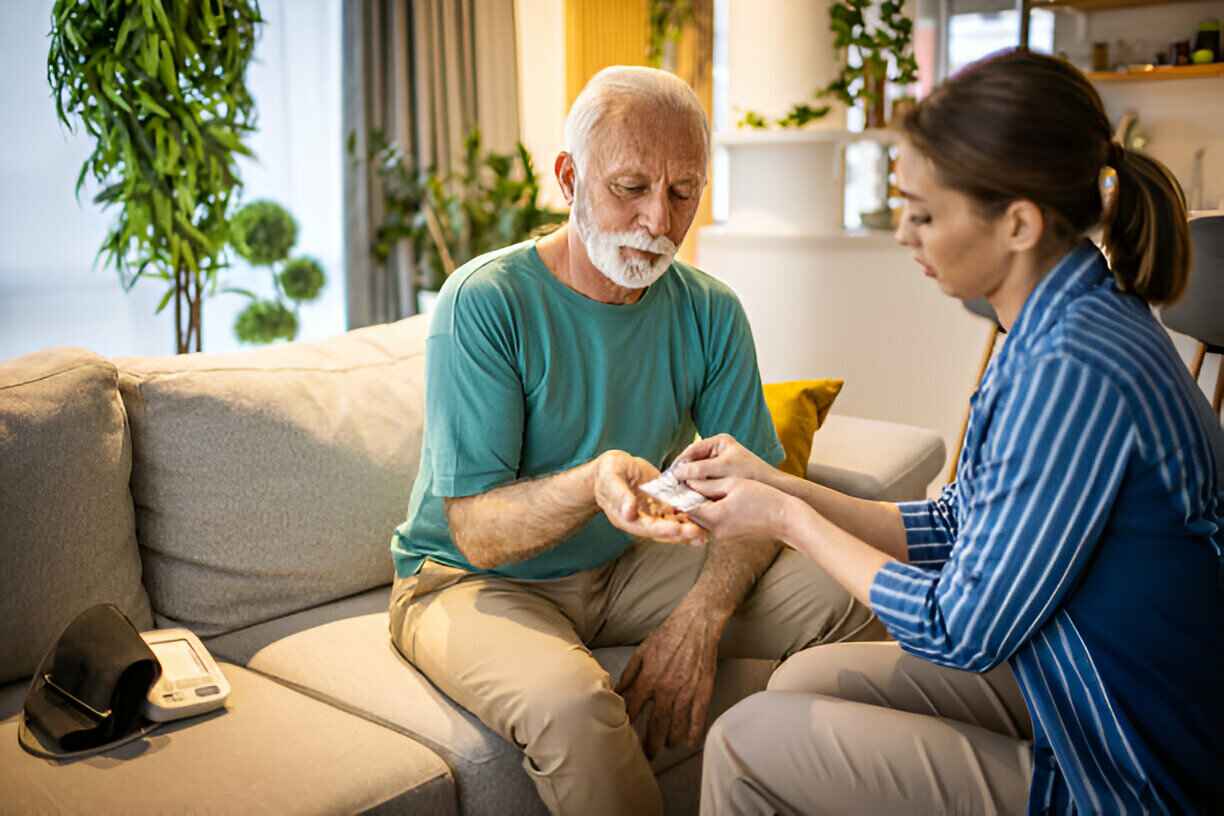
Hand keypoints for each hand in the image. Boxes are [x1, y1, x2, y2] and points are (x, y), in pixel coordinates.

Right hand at [594, 451, 705, 544]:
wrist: (613, 469)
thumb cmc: (608, 473)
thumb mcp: (611, 480)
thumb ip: (620, 496)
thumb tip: (629, 512)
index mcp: (627, 519)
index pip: (647, 528)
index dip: (663, 530)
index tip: (678, 529)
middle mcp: (642, 521)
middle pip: (663, 531)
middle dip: (681, 533)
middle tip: (699, 533)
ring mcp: (653, 514)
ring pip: (673, 525)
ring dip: (688, 529)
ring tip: (707, 532)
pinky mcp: (661, 506)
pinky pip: (676, 513)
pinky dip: (689, 516)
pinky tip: (705, 515)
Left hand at [616, 600, 721, 757]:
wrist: (696, 623)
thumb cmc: (667, 635)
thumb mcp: (642, 651)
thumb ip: (629, 673)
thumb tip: (615, 691)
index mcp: (648, 678)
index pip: (632, 709)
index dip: (627, 724)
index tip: (624, 735)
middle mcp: (665, 688)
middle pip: (655, 725)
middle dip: (650, 744)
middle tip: (647, 755)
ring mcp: (686, 691)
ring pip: (676, 726)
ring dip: (670, 740)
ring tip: (667, 746)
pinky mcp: (703, 690)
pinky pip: (698, 718)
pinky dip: (694, 733)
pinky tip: (690, 743)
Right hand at [671, 434, 776, 486]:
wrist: (774, 488)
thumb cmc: (751, 474)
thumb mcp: (723, 469)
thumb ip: (699, 470)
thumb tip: (677, 473)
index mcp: (719, 442)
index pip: (692, 450)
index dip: (679, 462)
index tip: (669, 475)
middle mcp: (718, 452)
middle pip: (693, 462)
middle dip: (683, 474)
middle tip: (670, 486)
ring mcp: (720, 466)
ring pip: (698, 474)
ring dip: (690, 483)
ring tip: (679, 493)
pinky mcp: (723, 479)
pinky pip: (706, 483)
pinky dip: (699, 489)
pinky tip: (693, 498)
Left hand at [686, 476, 795, 542]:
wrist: (787, 520)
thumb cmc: (764, 498)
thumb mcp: (734, 484)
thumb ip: (707, 483)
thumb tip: (687, 480)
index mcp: (714, 517)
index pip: (684, 505)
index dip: (676, 492)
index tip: (672, 480)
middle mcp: (715, 530)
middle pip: (690, 514)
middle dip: (684, 498)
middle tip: (680, 481)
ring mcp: (722, 535)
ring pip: (700, 518)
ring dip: (696, 503)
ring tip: (694, 486)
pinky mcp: (729, 535)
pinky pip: (711, 522)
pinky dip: (708, 509)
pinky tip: (711, 496)